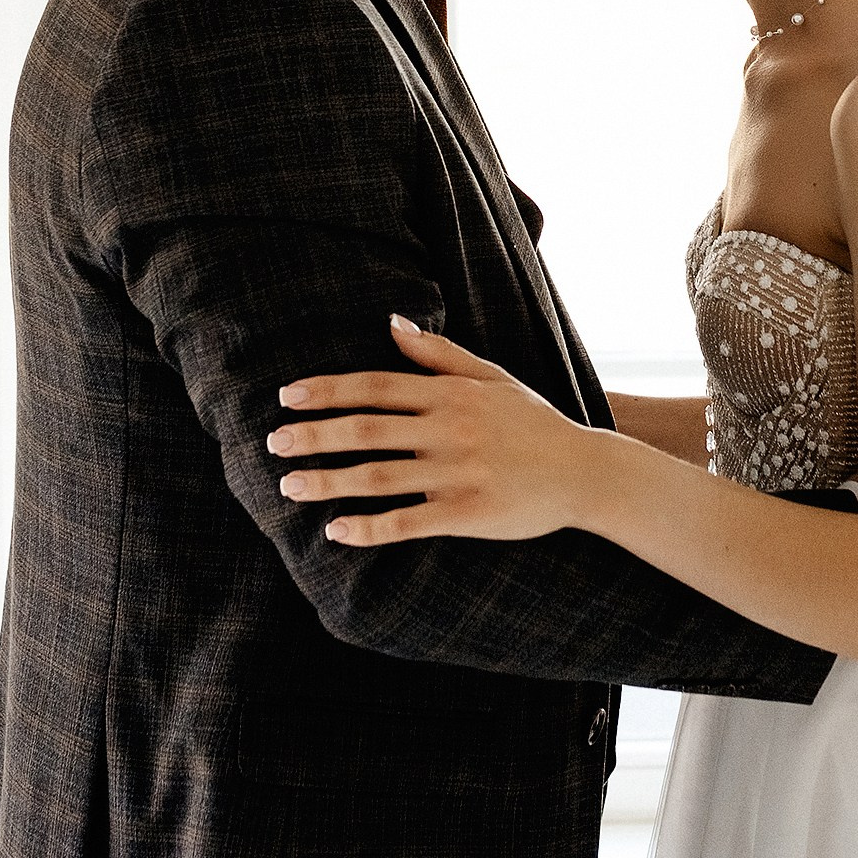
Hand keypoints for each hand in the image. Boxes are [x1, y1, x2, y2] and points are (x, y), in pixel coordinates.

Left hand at [268, 316, 596, 544]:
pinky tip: (336, 532)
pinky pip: (408, 522)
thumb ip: (439, 354)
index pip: (376, 386)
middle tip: (273, 442)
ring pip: (379, 477)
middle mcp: (449, 430)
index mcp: (451, 394)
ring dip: (328, 481)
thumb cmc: (533, 423)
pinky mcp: (466, 514)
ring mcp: (457, 473)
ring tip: (289, 486)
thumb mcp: (492, 377)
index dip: (328, 390)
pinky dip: (370, 528)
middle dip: (314, 435)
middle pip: (367, 429)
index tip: (287, 397)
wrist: (584, 472)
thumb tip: (391, 325)